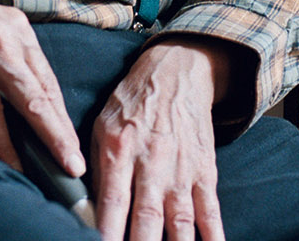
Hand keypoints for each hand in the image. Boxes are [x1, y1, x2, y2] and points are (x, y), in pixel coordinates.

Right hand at [0, 0, 84, 176]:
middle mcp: (1, 41)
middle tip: (70, 164)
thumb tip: (25, 84)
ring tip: (22, 172)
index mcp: (16, 27)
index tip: (69, 140)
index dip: (60, 115)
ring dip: (11, 149)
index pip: (46, 79)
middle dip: (55, 136)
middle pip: (35, 98)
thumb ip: (7, 46)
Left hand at [92, 38, 231, 240]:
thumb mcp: (101, 125)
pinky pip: (210, 211)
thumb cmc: (132, 102)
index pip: (111, 201)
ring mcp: (180, 170)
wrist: (175, 73)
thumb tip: (86, 206)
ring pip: (179, 220)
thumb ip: (95, 167)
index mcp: (119, 151)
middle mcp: (151, 163)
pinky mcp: (204, 172)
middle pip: (146, 217)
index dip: (107, 231)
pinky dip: (213, 236)